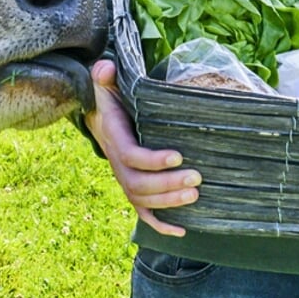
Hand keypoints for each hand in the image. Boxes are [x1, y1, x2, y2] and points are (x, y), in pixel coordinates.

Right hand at [82, 59, 199, 236]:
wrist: (101, 120)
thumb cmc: (111, 101)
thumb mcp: (105, 85)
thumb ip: (105, 76)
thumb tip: (106, 68)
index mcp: (114, 140)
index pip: (130, 156)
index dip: (153, 160)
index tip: (178, 154)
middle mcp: (117, 166)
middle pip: (139, 184)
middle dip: (168, 185)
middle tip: (197, 178)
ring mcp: (125, 181)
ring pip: (143, 201)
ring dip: (170, 202)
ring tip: (196, 194)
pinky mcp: (134, 191)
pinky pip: (144, 214)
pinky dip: (162, 225)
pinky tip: (184, 230)